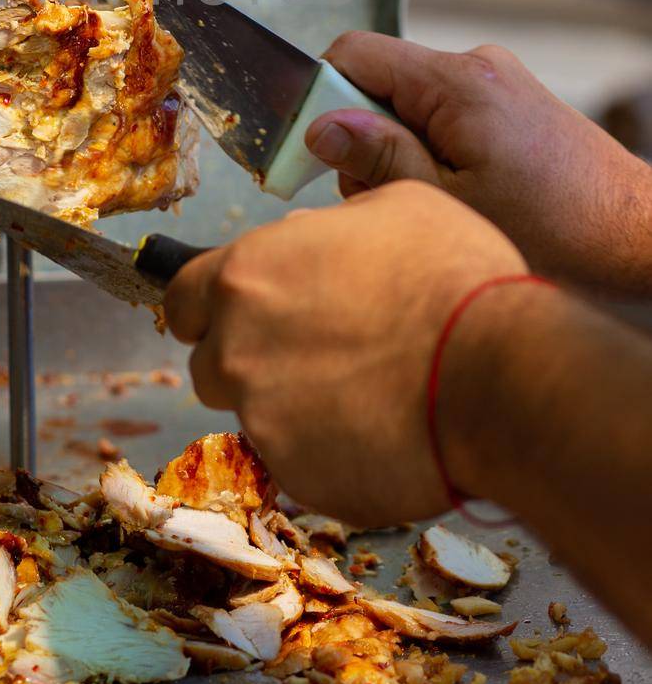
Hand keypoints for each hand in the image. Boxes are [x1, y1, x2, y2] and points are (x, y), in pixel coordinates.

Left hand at [164, 182, 525, 526]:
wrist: (500, 375)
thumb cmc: (453, 277)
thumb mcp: (395, 206)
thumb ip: (331, 224)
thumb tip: (313, 235)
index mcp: (246, 274)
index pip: (182, 299)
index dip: (210, 307)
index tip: (242, 314)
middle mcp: (237, 348)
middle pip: (212, 362)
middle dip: (250, 359)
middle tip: (318, 355)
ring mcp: (262, 419)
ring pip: (254, 416)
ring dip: (289, 409)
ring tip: (361, 395)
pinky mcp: (299, 477)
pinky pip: (299, 464)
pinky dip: (328, 453)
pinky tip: (382, 432)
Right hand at [305, 33, 651, 293]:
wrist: (640, 240)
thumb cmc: (560, 233)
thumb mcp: (449, 205)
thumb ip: (382, 160)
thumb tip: (321, 128)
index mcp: (459, 82)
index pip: (354, 54)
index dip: (317, 98)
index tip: (304, 153)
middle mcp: (480, 67)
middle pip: (379, 83)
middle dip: (363, 140)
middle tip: (380, 203)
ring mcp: (500, 84)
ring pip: (410, 106)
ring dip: (399, 154)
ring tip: (430, 211)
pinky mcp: (513, 107)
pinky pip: (445, 118)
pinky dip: (432, 154)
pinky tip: (454, 202)